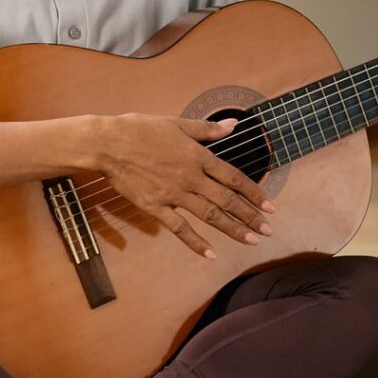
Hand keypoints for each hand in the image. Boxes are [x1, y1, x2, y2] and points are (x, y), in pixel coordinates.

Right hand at [92, 114, 274, 257]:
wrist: (107, 143)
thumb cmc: (139, 129)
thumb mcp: (176, 123)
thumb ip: (207, 129)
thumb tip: (233, 126)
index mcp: (197, 156)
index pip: (233, 177)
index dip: (253, 193)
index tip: (270, 206)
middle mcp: (190, 177)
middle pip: (227, 200)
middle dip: (251, 216)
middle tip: (269, 230)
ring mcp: (173, 194)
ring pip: (210, 215)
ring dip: (233, 229)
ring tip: (252, 241)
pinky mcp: (155, 207)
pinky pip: (179, 228)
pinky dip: (196, 242)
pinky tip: (211, 254)